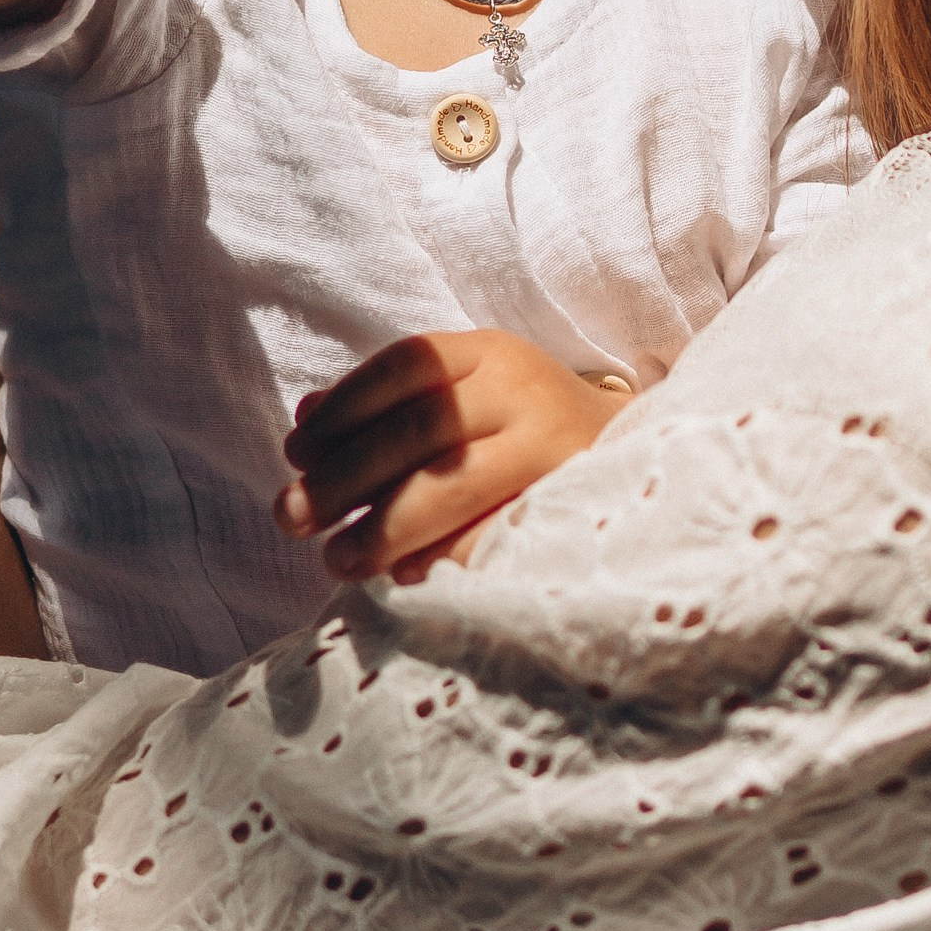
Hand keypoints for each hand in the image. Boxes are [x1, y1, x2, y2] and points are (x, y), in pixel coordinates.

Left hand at [279, 330, 631, 580]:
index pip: (406, 364)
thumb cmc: (523, 427)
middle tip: (293, 517)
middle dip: (345, 477)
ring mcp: (552, 449)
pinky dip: (440, 558)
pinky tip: (402, 576)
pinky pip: (493, 536)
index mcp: (489, 354)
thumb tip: (303, 419)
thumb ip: (389, 402)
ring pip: (452, 484)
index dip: (343, 407)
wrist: (637, 455)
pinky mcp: (570, 505)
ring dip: (383, 526)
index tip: (294, 452)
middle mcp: (522, 392)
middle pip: (419, 427)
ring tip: (337, 560)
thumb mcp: (465, 393)